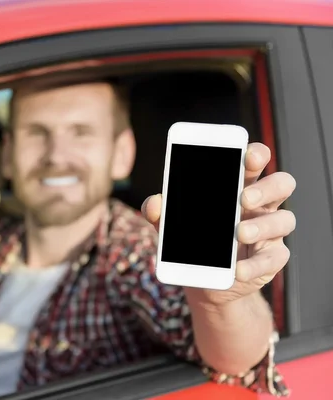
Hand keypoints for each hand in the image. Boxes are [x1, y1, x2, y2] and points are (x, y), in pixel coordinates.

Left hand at [141, 143, 296, 305]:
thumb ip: (161, 212)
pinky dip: (256, 264)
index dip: (257, 154)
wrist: (203, 280)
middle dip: (266, 187)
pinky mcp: (272, 259)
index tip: (249, 156)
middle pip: (281, 184)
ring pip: (285, 220)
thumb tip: (153, 203)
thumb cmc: (193, 240)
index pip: (256, 162)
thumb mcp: (173, 225)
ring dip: (262, 226)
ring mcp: (270, 232)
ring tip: (239, 233)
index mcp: (239, 187)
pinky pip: (274, 258)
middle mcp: (260, 205)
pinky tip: (238, 270)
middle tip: (242, 198)